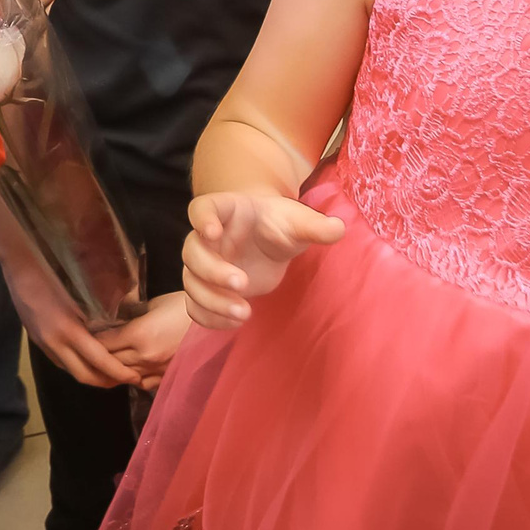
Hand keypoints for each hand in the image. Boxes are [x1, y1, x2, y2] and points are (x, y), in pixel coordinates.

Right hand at [0, 247, 137, 387]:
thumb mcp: (80, 292)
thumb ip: (95, 314)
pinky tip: (89, 360)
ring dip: (93, 376)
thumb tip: (118, 328)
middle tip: (127, 379)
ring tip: (112, 372)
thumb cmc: (54, 271)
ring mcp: (44, 344)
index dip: (119, 373)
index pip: (99, 361)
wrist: (19, 266)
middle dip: (108, 382)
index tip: (136, 377)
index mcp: (68, 329)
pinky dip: (78, 366)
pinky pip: (61, 362)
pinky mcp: (38, 341)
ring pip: (71, 371)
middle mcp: (55, 342)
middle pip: (85, 376)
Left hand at [95, 290, 191, 389]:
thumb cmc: (186, 307)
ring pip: (123, 375)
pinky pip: (142, 383)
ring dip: (113, 368)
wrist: (216, 324)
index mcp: (138, 334)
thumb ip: (132, 311)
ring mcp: (155, 370)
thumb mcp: (155, 303)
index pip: (102, 343)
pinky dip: (132, 378)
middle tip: (88, 347)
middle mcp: (143, 356)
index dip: (91, 338)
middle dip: (97, 354)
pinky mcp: (166, 377)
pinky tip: (130, 370)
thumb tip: (116, 313)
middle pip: (109, 361)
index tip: (85, 332)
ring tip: (105, 359)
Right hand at [180, 192, 344, 328]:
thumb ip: (314, 226)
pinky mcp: (208, 289)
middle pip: (191, 251)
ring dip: (212, 300)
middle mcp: (207, 238)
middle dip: (212, 271)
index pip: (201, 207)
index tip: (213, 232)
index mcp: (225, 211)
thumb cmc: (279, 223)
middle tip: (242, 283)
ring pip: (190, 283)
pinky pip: (195, 306)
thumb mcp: (297, 222)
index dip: (202, 219)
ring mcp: (204, 265)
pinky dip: (209, 317)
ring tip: (244, 312)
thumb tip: (339, 228)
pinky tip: (237, 321)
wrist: (268, 238)